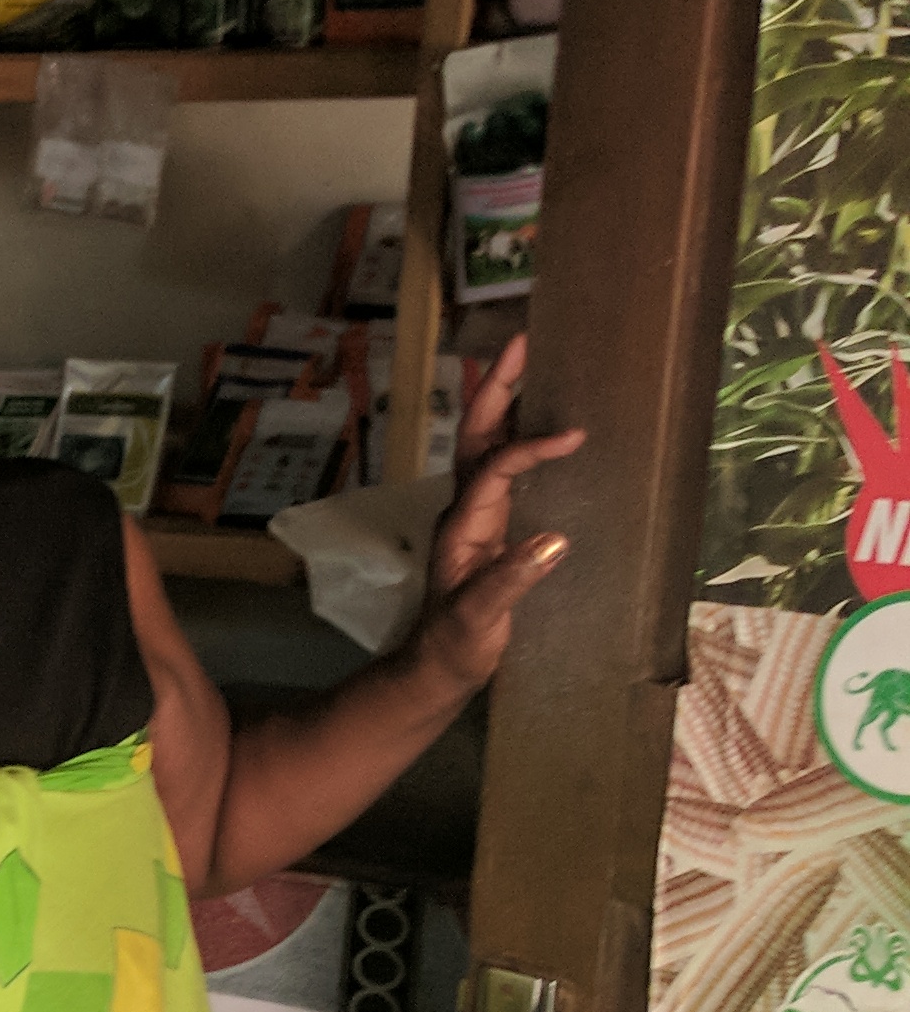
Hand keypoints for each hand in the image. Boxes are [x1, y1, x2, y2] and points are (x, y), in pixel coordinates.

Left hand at [411, 333, 585, 694]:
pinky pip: (507, 468)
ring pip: (489, 445)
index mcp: (463, 524)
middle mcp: (467, 509)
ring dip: (508, 403)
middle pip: (479, 435)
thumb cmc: (453, 646)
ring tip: (536, 362)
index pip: (495, 469)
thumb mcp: (478, 620)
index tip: (574, 436)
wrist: (437, 668)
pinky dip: (525, 438)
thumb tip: (552, 541)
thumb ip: (508, 582)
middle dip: (498, 388)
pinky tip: (551, 427)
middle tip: (523, 343)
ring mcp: (478, 515)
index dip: (530, 447)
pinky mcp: (494, 526)